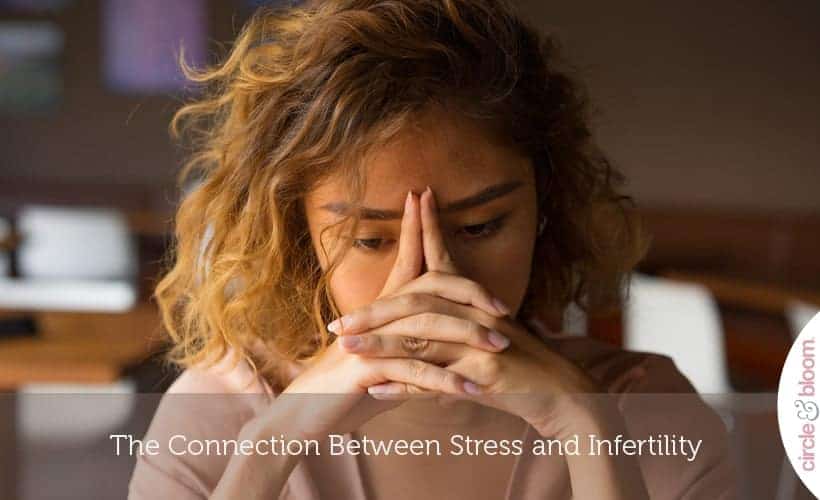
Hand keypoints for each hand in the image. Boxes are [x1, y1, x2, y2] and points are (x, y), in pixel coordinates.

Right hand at [269, 190, 481, 439]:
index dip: (416, 227)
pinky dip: (445, 382)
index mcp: (380, 308)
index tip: (426, 195)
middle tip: (504, 307)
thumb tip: (438, 327)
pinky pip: (413, 371)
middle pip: (426, 288)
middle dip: (467, 291)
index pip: (405, 259)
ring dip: (467, 337)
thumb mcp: (381, 355)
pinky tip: (472, 390)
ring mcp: (368, 340)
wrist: (303, 412)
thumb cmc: (348, 384)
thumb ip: (408, 337)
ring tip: (500, 348)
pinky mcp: (364, 369)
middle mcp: (375, 316)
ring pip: (425, 327)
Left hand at [333, 186, 604, 439]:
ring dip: (380, 347)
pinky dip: (404, 387)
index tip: (410, 198)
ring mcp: (481, 343)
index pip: (444, 259)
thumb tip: (419, 311)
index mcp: (475, 302)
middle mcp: (476, 316)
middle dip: (374, 313)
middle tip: (338, 324)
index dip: (425, 229)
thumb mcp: (487, 333)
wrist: (561, 393)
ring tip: (347, 352)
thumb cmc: (520, 365)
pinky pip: (436, 380)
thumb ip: (453, 321)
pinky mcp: (485, 373)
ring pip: (420, 341)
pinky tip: (376, 390)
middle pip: (418, 303)